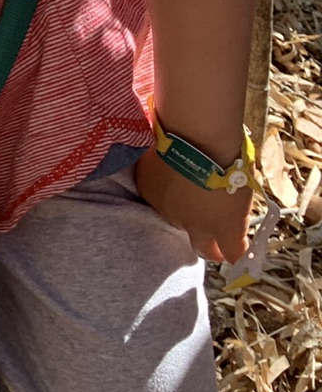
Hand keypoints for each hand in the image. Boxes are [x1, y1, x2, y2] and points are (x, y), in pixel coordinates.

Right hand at [135, 149, 252, 261]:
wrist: (196, 137)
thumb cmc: (230, 160)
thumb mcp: (244, 191)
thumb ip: (236, 213)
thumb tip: (230, 218)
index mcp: (224, 228)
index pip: (231, 254)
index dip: (233, 251)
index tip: (235, 245)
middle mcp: (193, 228)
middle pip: (200, 246)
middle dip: (207, 242)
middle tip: (210, 224)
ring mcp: (166, 210)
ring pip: (175, 219)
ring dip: (183, 211)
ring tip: (188, 187)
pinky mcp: (148, 192)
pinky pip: (156, 198)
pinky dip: (164, 191)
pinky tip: (170, 175)